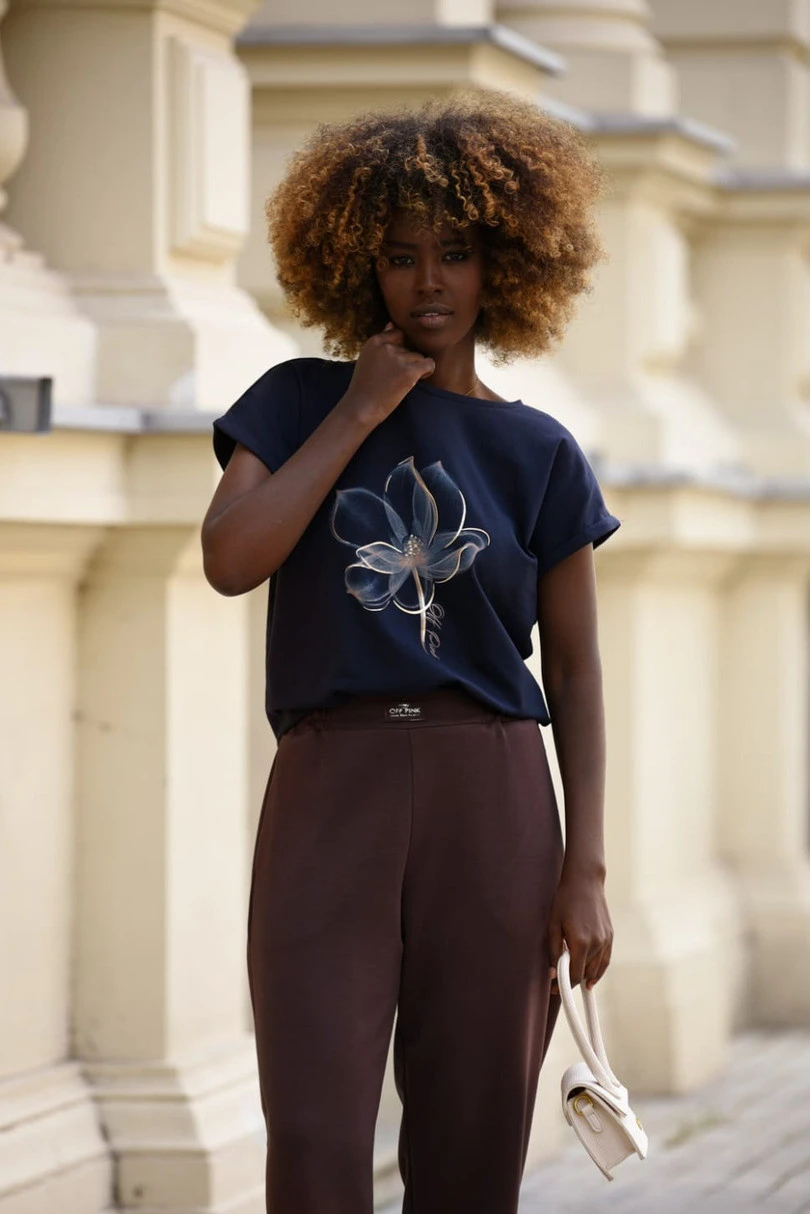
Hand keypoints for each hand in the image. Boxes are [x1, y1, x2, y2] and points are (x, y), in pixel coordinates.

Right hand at [339, 323, 434, 427]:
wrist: (361, 407)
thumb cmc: (363, 386)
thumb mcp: (366, 358)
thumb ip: (380, 342)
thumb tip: (391, 323)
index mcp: (374, 342)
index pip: (397, 334)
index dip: (400, 349)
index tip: (395, 364)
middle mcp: (387, 347)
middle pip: (408, 349)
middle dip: (406, 362)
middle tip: (393, 379)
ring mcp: (399, 359)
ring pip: (418, 357)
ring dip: (414, 369)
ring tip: (399, 383)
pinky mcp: (410, 371)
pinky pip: (429, 364)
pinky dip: (428, 371)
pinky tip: (419, 378)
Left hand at [547, 868, 612, 995]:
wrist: (585, 882)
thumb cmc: (565, 901)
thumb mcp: (553, 925)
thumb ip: (554, 951)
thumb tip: (553, 974)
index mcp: (581, 942)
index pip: (574, 975)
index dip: (563, 985)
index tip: (554, 989)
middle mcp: (596, 944)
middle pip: (585, 973)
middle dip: (572, 980)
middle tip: (559, 982)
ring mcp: (605, 940)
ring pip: (596, 969)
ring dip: (585, 976)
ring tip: (572, 980)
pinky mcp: (610, 936)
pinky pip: (605, 960)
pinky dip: (598, 971)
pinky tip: (591, 978)